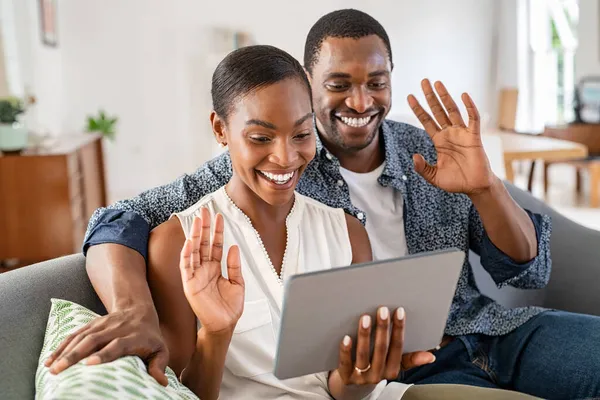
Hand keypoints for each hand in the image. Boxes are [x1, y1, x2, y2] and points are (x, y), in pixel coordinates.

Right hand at [44, 306, 169, 385]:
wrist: (139, 309)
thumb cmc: (150, 336)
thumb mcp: (160, 350)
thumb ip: (159, 365)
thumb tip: (160, 383)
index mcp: (132, 337)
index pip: (117, 344)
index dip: (104, 353)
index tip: (90, 364)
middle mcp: (115, 329)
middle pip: (93, 340)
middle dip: (75, 355)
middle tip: (60, 370)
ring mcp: (101, 325)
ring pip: (81, 336)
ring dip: (64, 351)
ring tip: (51, 368)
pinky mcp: (91, 325)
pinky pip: (74, 334)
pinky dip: (61, 346)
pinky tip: (49, 359)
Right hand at [180, 207, 244, 333]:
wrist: (224, 325)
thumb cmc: (230, 307)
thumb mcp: (238, 283)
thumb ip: (234, 265)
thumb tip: (233, 247)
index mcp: (216, 268)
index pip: (215, 245)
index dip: (217, 231)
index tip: (218, 217)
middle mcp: (204, 269)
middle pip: (203, 244)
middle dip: (204, 227)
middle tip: (205, 211)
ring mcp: (196, 275)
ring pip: (194, 251)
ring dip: (195, 236)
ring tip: (197, 221)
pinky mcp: (190, 284)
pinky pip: (186, 266)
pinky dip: (187, 254)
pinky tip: (189, 242)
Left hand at [329, 307, 434, 395]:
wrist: (353, 388)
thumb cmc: (376, 369)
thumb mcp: (395, 366)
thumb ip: (411, 359)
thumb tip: (431, 355)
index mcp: (392, 370)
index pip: (398, 347)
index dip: (399, 329)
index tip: (399, 311)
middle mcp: (378, 374)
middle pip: (381, 349)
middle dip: (383, 329)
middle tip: (383, 310)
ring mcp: (361, 376)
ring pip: (363, 355)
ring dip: (365, 336)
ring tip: (365, 318)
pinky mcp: (345, 377)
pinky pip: (345, 363)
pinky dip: (346, 351)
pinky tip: (346, 337)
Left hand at [407, 79, 495, 194]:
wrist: (474, 187)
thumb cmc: (456, 181)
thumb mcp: (433, 176)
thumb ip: (422, 167)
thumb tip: (414, 156)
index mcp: (439, 141)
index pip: (426, 121)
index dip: (418, 109)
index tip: (410, 97)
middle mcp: (450, 133)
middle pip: (438, 110)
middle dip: (430, 96)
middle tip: (423, 81)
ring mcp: (462, 133)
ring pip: (452, 110)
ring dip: (445, 96)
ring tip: (437, 83)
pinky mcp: (474, 137)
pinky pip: (472, 119)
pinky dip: (469, 107)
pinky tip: (464, 96)